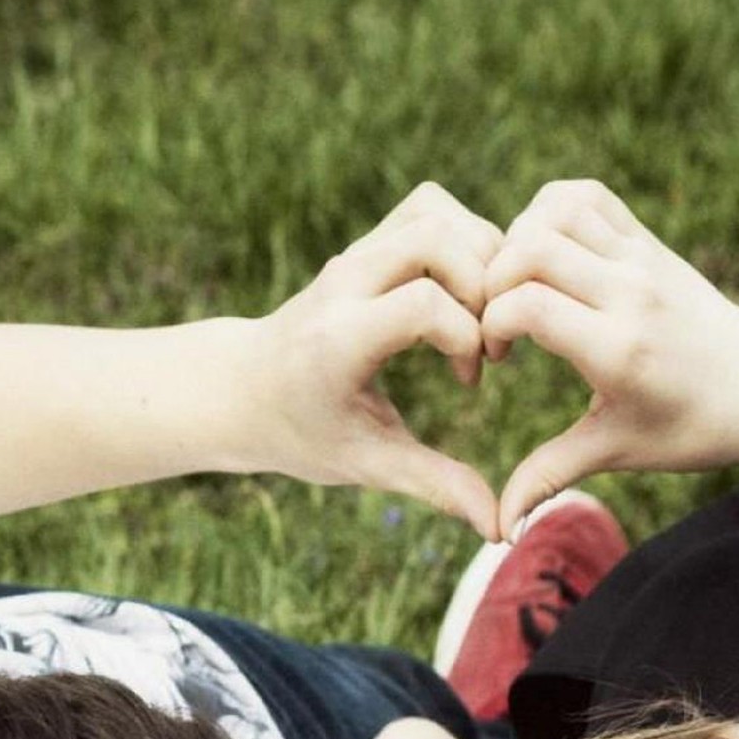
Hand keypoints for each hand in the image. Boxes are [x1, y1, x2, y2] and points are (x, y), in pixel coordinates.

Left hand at [248, 182, 502, 539]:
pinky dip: (465, 238)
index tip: (468, 381)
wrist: (241, 389)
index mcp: (340, 339)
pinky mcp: (366, 243)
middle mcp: (344, 283)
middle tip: (486, 339)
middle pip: (437, 237)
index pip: (424, 304)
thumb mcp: (365, 464)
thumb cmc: (303, 433)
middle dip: (483, 286)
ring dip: (480, 255)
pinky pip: (429, 209)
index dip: (467, 337)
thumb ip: (433, 485)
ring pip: (436, 211)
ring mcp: (353, 255)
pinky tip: (468, 293)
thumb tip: (497, 529)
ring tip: (482, 313)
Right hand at [482, 179, 738, 534]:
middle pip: (532, 249)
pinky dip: (550, 210)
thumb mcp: (616, 451)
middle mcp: (630, 294)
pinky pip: (586, 196)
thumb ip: (549, 476)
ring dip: (518, 240)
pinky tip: (543, 251)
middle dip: (493, 281)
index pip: (527, 306)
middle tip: (495, 317)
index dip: (490, 325)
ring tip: (516, 284)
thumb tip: (499, 527)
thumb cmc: (690, 427)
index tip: (495, 357)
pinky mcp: (647, 240)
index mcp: (618, 350)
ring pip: (554, 210)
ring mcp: (641, 259)